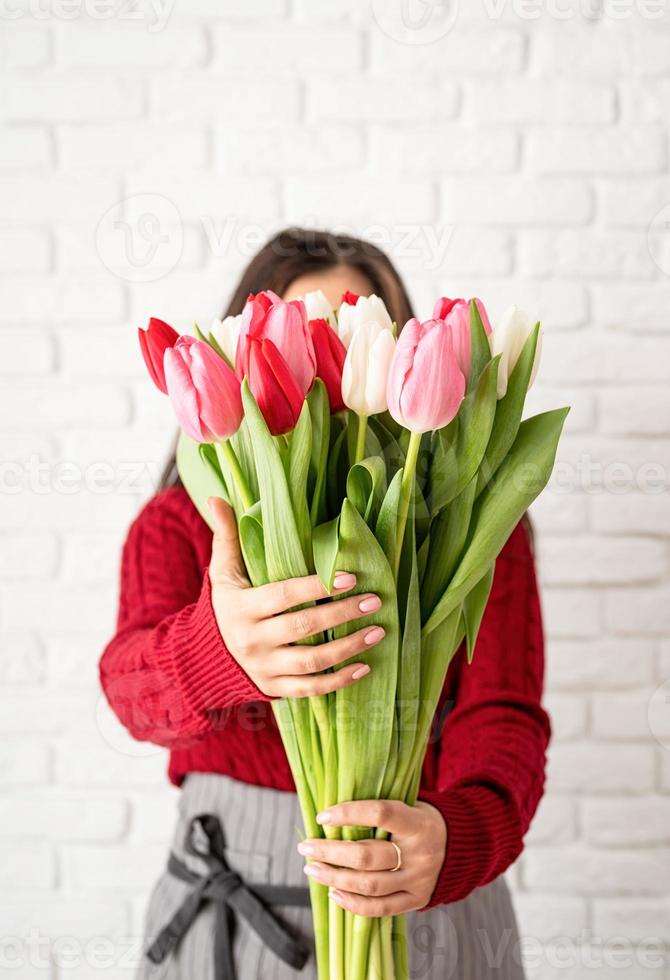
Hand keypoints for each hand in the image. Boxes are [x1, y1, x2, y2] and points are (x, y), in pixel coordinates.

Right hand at [207, 497, 385, 697]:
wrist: (205, 657)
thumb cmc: (225, 604)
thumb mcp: (223, 572)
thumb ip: (226, 535)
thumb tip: (218, 497)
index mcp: (242, 607)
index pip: (283, 596)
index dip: (316, 587)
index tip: (350, 577)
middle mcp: (252, 639)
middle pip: (303, 627)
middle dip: (341, 614)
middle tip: (375, 600)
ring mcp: (264, 667)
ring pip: (311, 661)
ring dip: (348, 648)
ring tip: (378, 631)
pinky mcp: (274, 687)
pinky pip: (310, 689)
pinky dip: (338, 682)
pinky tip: (365, 667)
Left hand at [297, 800, 446, 916]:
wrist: (459, 845)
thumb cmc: (420, 819)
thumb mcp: (408, 804)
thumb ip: (378, 811)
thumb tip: (332, 815)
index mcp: (418, 822)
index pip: (380, 814)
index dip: (349, 814)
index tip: (322, 816)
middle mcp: (420, 853)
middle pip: (368, 856)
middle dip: (330, 852)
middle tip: (306, 847)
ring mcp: (418, 880)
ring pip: (369, 885)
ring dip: (334, 878)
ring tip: (312, 869)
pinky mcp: (416, 900)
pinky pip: (380, 909)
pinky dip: (353, 904)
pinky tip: (333, 893)